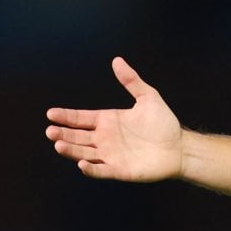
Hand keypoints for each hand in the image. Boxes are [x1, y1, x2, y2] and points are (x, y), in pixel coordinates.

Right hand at [45, 57, 183, 181]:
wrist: (179, 147)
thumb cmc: (164, 123)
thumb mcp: (148, 98)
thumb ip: (131, 81)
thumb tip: (117, 60)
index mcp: (107, 121)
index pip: (80, 118)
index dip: (65, 116)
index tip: (50, 113)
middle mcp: (104, 138)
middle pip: (77, 136)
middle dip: (63, 134)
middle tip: (50, 131)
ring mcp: (110, 155)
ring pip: (84, 153)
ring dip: (71, 150)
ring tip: (59, 144)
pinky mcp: (119, 170)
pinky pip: (101, 171)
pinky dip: (91, 170)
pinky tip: (82, 164)